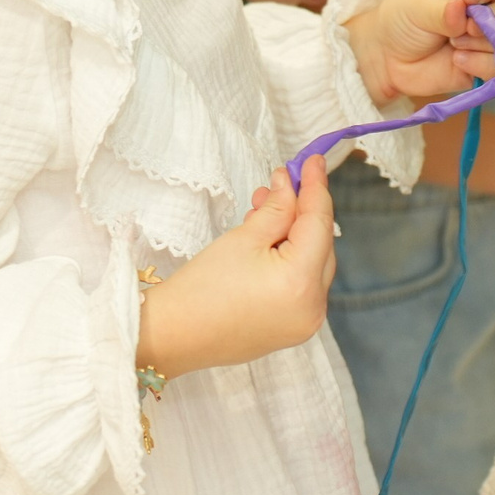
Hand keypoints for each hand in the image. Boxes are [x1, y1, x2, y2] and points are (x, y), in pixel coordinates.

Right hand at [136, 160, 334, 375]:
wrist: (174, 335)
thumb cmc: (202, 286)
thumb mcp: (243, 238)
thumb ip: (275, 208)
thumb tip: (290, 184)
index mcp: (302, 283)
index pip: (319, 223)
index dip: (316, 187)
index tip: (313, 159)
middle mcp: (314, 307)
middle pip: (321, 245)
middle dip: (303, 210)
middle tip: (280, 181)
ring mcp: (305, 322)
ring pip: (313, 264)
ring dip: (295, 234)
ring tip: (264, 208)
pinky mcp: (292, 328)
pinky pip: (302, 284)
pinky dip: (291, 258)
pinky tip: (269, 240)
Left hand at [347, 0, 494, 105]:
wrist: (389, 56)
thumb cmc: (403, 19)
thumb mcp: (415, 7)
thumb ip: (439, 10)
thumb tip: (461, 12)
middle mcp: (489, 5)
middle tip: (468, 26)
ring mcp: (492, 36)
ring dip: (489, 43)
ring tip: (455, 44)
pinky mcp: (488, 63)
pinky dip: (482, 64)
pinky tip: (456, 60)